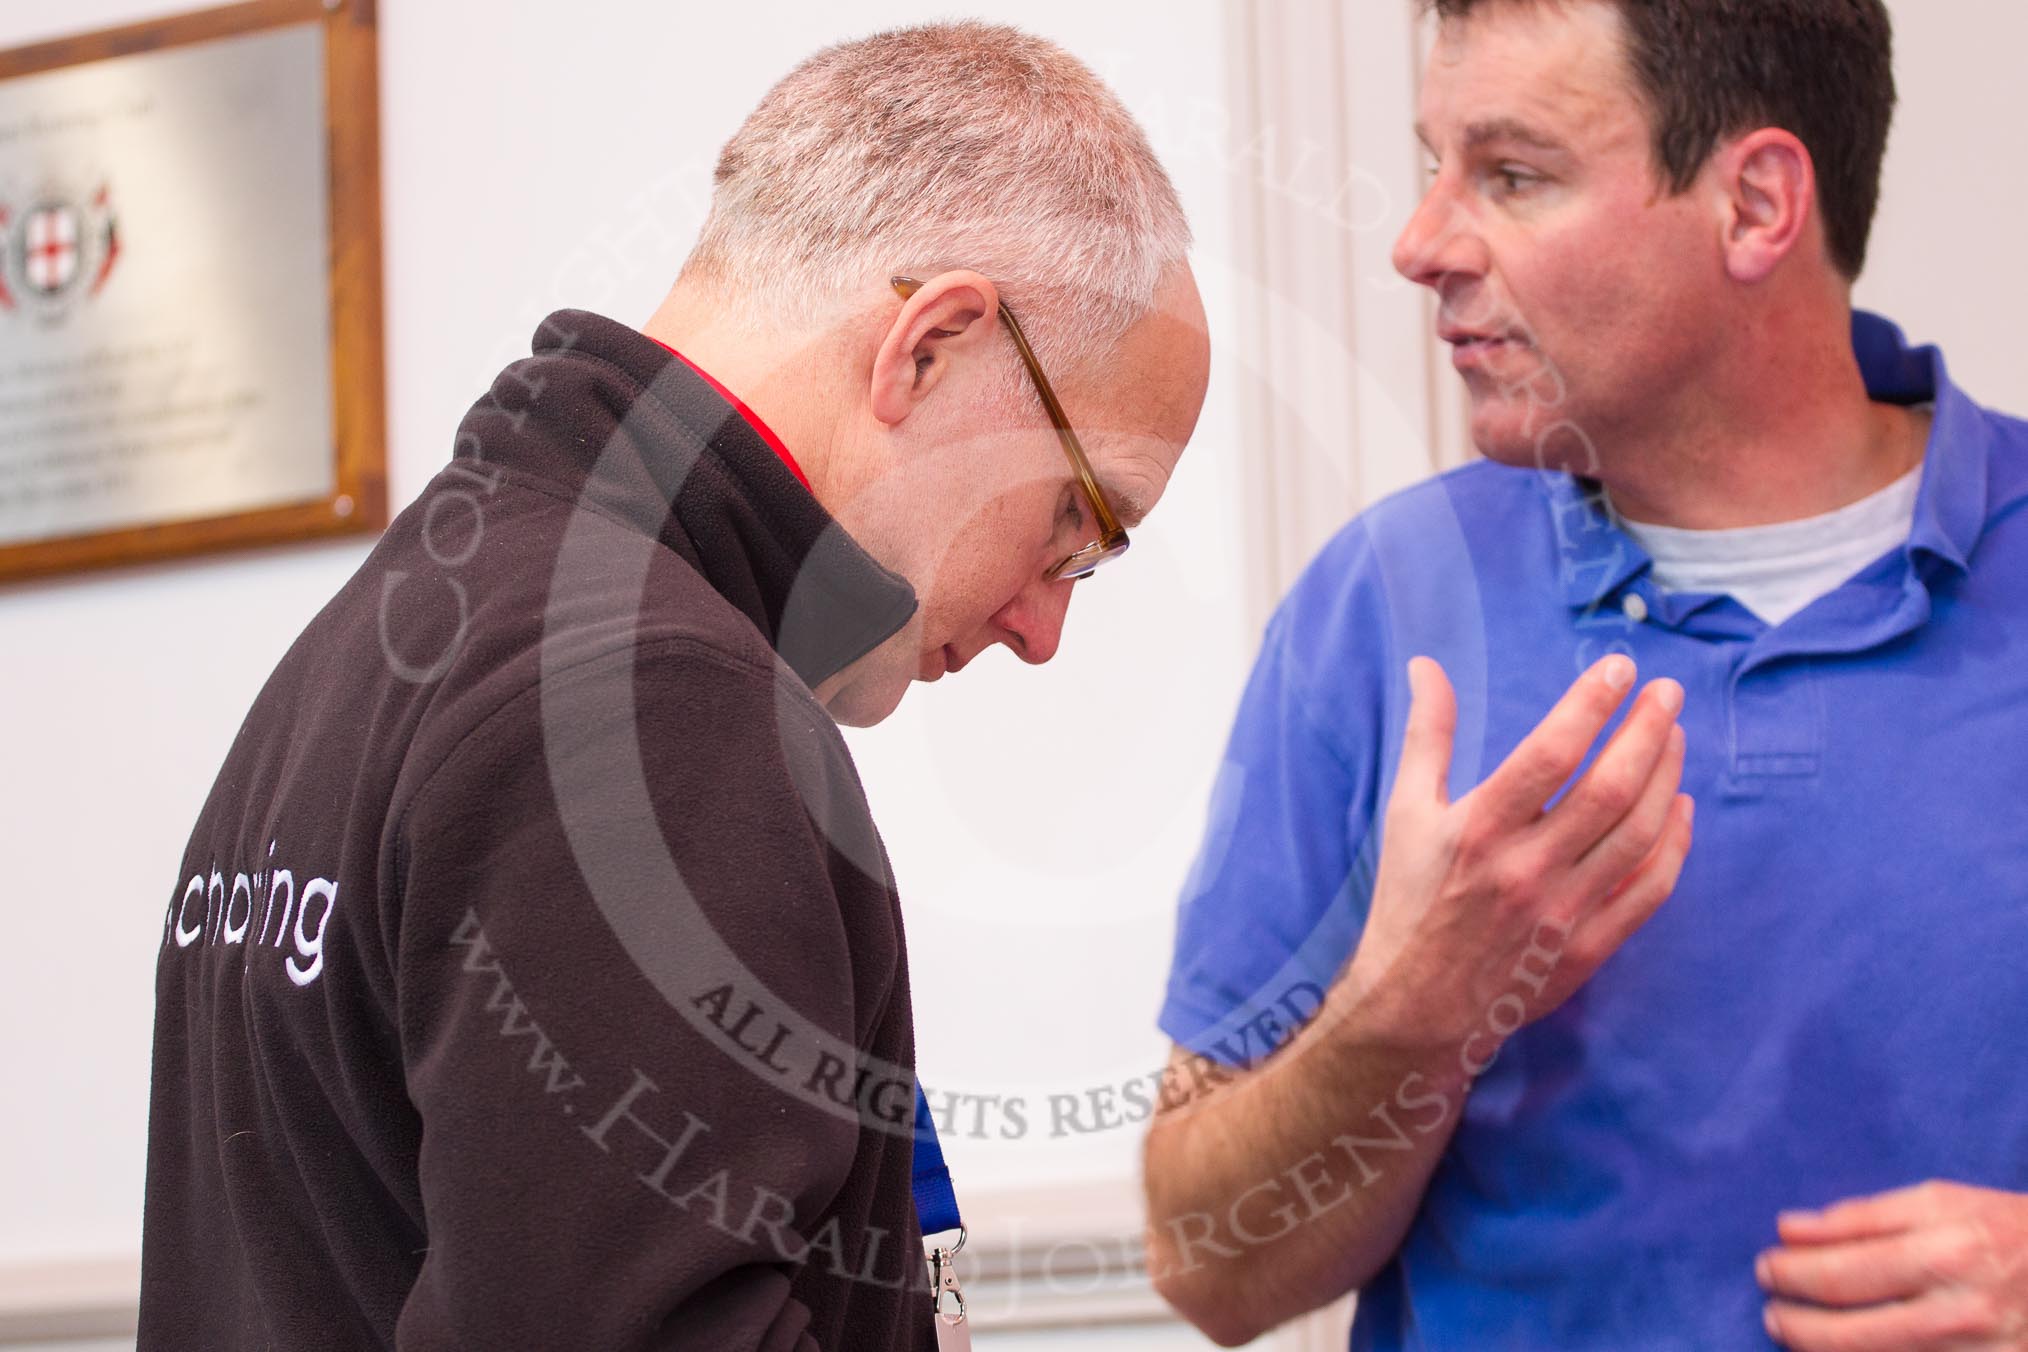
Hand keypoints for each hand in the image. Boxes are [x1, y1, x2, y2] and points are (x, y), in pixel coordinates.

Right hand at [1344, 654, 1692, 1052]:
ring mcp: (1563, 913)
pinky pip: (1649, 891)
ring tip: (1675, 735)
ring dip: (1667, 777)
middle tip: (1668, 692)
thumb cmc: (1410, 899)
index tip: (1620, 668)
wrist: (1417, 1006)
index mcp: (1478, 829)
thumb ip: (1427, 735)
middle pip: (1609, 789)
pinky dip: (1676, 845)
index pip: (1551, 753)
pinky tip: (1681, 807)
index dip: (1591, 704)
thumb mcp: (1407, 812)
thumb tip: (1427, 665)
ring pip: (1638, 834)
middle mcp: (1525, 869)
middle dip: (1647, 731)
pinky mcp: (1589, 948)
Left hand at [1760, 1180, 2027, 1348]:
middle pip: (1850, 1332)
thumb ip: (1863, 1217)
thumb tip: (1790, 1229)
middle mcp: (1963, 1312)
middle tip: (1770, 1306)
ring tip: (1789, 1329)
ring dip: (1818, 1349)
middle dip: (1795, 1320)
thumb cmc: (2005, 1228)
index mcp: (1949, 1253)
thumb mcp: (1941, 1202)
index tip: (1768, 1266)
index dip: (1794, 1273)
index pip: (1844, 1272)